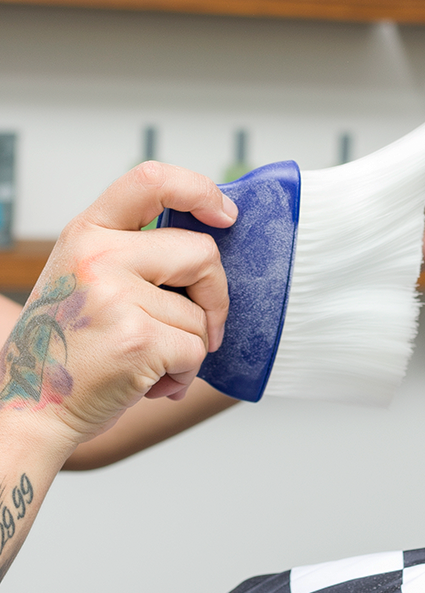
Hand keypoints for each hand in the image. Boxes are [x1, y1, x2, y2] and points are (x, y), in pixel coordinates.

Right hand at [1, 162, 236, 446]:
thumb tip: (214, 237)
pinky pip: (196, 350)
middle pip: (202, 253)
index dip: (200, 191)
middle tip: (201, 327)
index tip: (226, 215)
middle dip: (215, 296)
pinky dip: (184, 375)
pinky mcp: (137, 339)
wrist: (30, 411)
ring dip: (190, 348)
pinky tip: (150, 383)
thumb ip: (135, 253)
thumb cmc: (70, 348)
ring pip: (201, 314)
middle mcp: (98, 257)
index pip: (151, 180)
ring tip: (149, 362)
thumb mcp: (86, 278)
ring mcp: (115, 297)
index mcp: (87, 233)